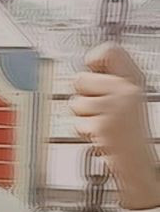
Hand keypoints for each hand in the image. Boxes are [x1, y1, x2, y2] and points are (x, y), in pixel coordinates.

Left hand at [70, 43, 159, 208]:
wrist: (136, 161)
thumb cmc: (128, 132)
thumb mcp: (126, 97)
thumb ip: (109, 79)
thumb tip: (85, 65)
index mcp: (133, 78)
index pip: (109, 50)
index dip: (94, 59)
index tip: (93, 70)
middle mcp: (126, 90)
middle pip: (80, 78)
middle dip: (82, 96)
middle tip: (98, 109)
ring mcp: (115, 107)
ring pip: (75, 102)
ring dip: (82, 116)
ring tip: (100, 123)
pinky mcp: (104, 125)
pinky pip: (77, 122)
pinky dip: (83, 130)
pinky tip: (100, 134)